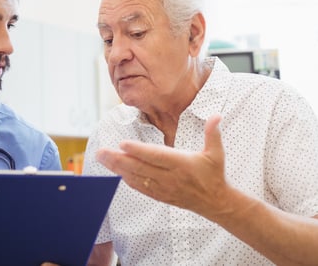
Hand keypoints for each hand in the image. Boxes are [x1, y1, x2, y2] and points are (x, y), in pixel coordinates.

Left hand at [96, 114, 229, 216]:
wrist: (215, 202)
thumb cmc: (214, 175)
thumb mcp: (216, 153)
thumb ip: (212, 133)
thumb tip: (216, 115)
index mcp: (182, 164)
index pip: (157, 156)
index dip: (139, 150)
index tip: (123, 144)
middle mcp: (170, 177)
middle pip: (140, 167)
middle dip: (119, 159)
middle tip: (101, 152)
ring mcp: (164, 188)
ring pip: (136, 178)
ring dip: (118, 168)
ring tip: (103, 159)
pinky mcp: (161, 195)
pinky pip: (140, 187)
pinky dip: (127, 179)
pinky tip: (116, 172)